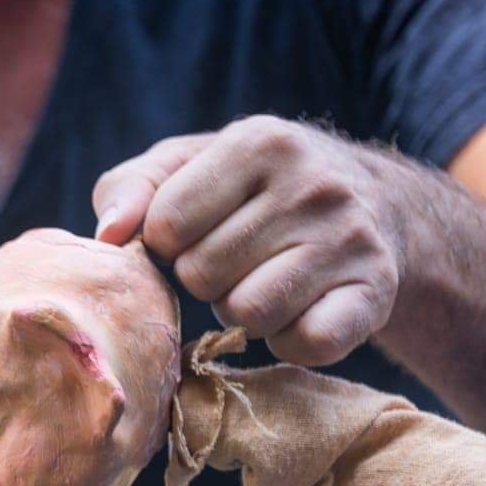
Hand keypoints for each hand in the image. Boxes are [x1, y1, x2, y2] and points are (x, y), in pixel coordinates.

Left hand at [92, 116, 405, 366]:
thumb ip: (133, 187)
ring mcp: (351, 240)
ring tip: (266, 281)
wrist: (378, 204)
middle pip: (202, 274)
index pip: (167, 223)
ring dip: (244, 310)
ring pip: (249, 314)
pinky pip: (306, 344)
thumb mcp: (190, 164)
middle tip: (238, 259)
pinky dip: (291, 340)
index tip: (197, 231)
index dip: (168, 241)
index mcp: (260, 141)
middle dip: (206, 277)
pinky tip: (301, 310)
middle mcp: (314, 185)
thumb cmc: (256, 188)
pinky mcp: (374, 293)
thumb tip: (108, 232)